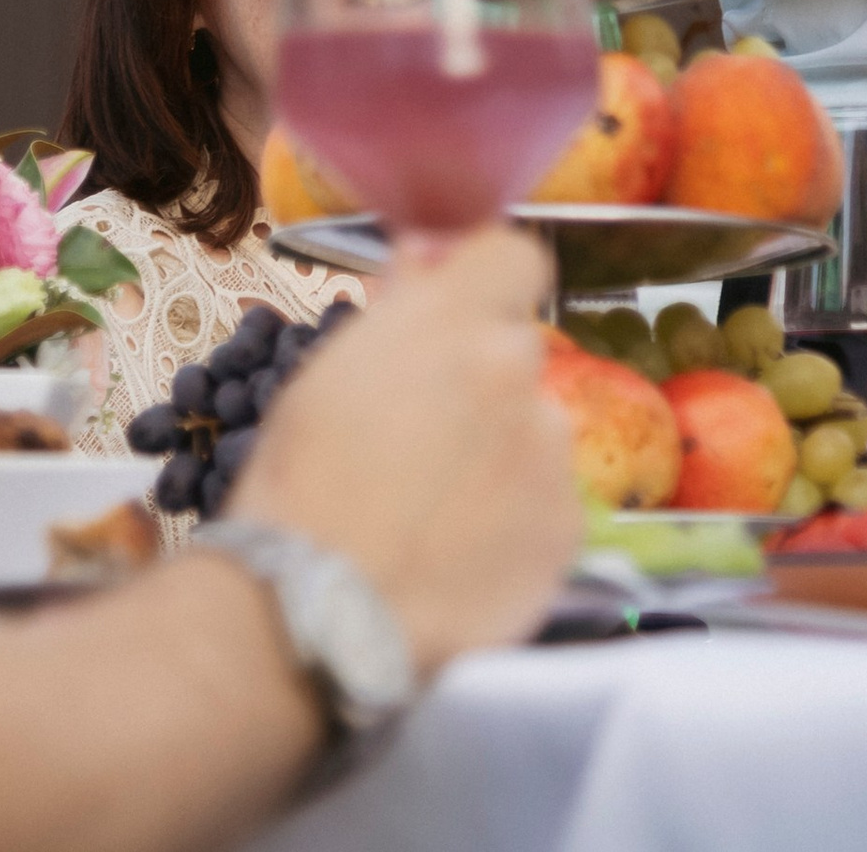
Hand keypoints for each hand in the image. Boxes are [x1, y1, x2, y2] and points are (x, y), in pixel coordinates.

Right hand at [228, 225, 574, 676]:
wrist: (317, 612)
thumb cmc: (300, 484)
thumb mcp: (329, 373)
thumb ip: (399, 307)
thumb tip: (429, 256)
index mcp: (455, 321)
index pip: (514, 255)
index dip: (485, 281)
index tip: (455, 314)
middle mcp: (516, 372)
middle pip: (516, 351)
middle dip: (480, 380)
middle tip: (423, 434)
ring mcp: (549, 452)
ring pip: (534, 430)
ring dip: (500, 452)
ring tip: (436, 511)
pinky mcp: (567, 528)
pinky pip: (548, 502)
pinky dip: (515, 518)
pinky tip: (462, 554)